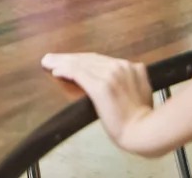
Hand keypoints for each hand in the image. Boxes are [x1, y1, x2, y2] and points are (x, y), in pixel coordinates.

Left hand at [41, 53, 157, 154]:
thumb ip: (129, 81)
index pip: (100, 59)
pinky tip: (55, 71)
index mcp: (132, 67)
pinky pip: (78, 74)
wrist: (144, 133)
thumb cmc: (142, 121)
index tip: (68, 59)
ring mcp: (112, 75)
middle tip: (51, 58)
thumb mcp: (140, 93)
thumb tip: (114, 81)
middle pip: (89, 59)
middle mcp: (121, 67)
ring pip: (81, 64)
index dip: (81, 59)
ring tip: (48, 63)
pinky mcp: (102, 86)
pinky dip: (65, 71)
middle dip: (68, 58)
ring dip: (61, 62)